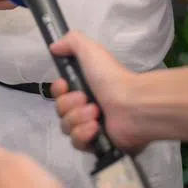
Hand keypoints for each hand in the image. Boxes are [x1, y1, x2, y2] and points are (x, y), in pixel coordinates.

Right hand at [50, 31, 144, 153]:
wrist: (133, 105)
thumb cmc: (112, 78)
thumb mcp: (91, 50)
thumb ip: (71, 42)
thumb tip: (54, 47)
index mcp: (84, 88)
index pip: (58, 93)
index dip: (57, 90)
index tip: (65, 85)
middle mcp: (85, 107)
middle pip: (60, 111)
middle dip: (71, 105)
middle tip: (88, 100)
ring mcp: (90, 128)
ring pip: (66, 127)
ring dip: (78, 118)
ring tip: (96, 114)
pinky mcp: (96, 145)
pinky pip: (77, 143)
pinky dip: (84, 134)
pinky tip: (95, 128)